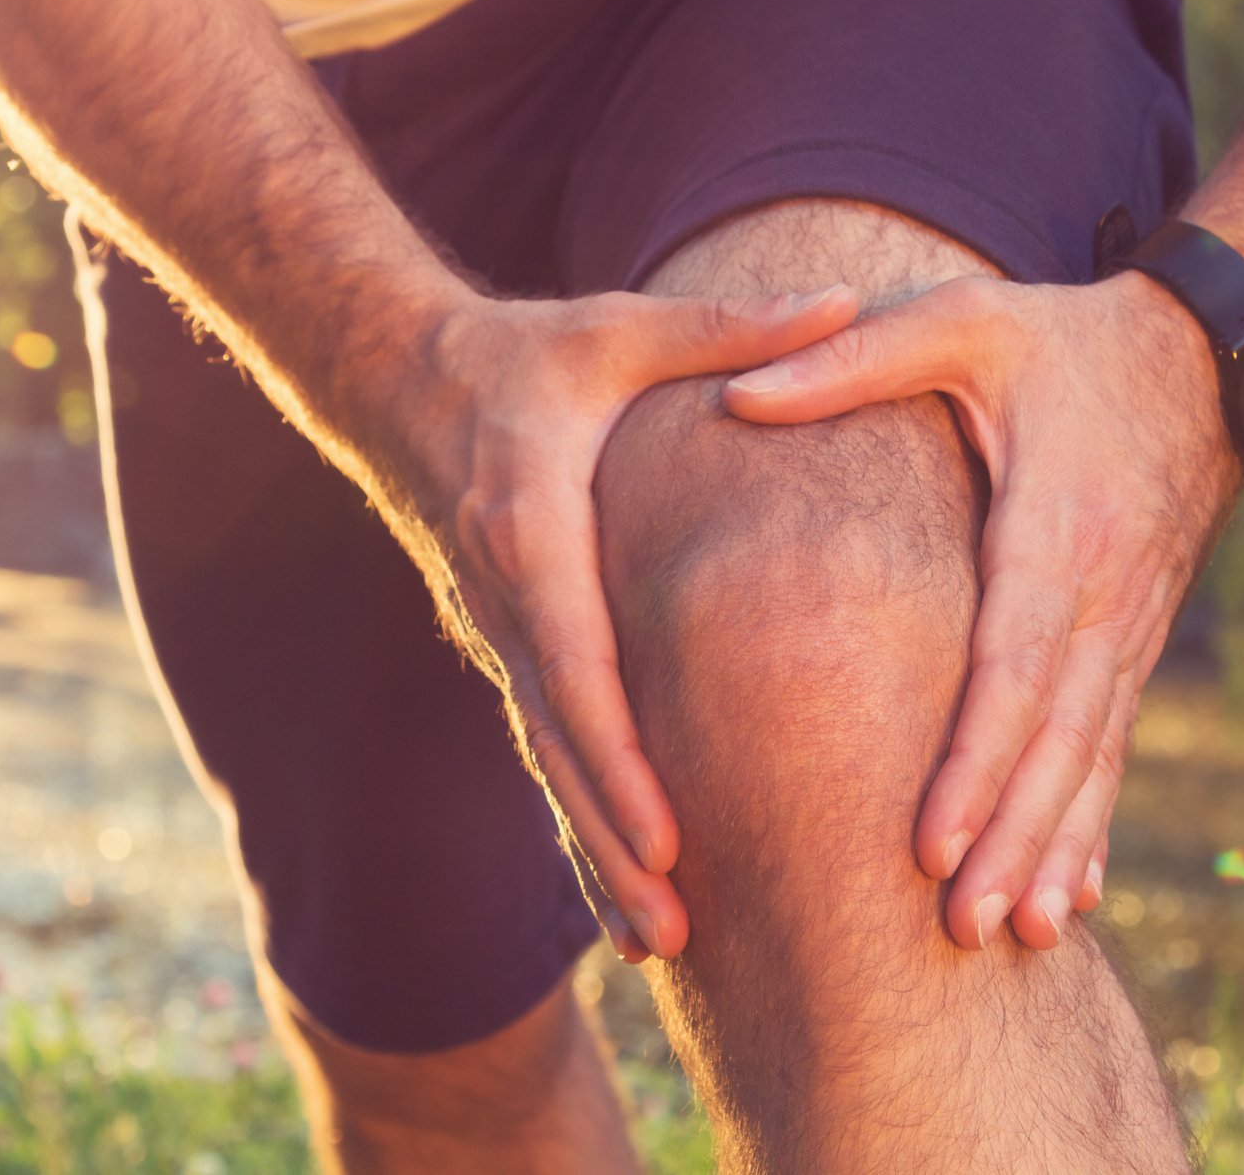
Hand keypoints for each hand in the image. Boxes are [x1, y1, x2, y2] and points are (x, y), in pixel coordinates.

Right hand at [384, 285, 858, 961]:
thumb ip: (730, 326)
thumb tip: (847, 299)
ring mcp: (497, 631)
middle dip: (611, 841)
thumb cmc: (522, 354)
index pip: (575, 660)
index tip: (666, 833)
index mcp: (533, 528)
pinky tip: (623, 888)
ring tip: (659, 944)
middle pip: (559, 741)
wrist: (396, 379)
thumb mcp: (618, 328)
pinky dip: (579, 818)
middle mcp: (506, 598)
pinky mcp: (504, 646)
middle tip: (675, 933)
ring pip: (547, 760)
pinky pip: (543, 745)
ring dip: (594, 854)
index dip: (618, 756)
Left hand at [721, 273, 1243, 949]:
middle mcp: (1105, 595)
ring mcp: (1129, 627)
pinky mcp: (1132, 641)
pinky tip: (1073, 893)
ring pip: (1091, 758)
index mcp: (1055, 528)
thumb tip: (735, 396)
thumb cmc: (1062, 338)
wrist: (1200, 357)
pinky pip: (1111, 745)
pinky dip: (1092, 822)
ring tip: (1014, 935)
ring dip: (1054, 848)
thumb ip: (850, 359)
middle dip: (1009, 836)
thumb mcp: (960, 322)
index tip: (926, 839)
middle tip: (961, 925)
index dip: (972, 760)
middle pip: (1056, 739)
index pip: (1014, 667)